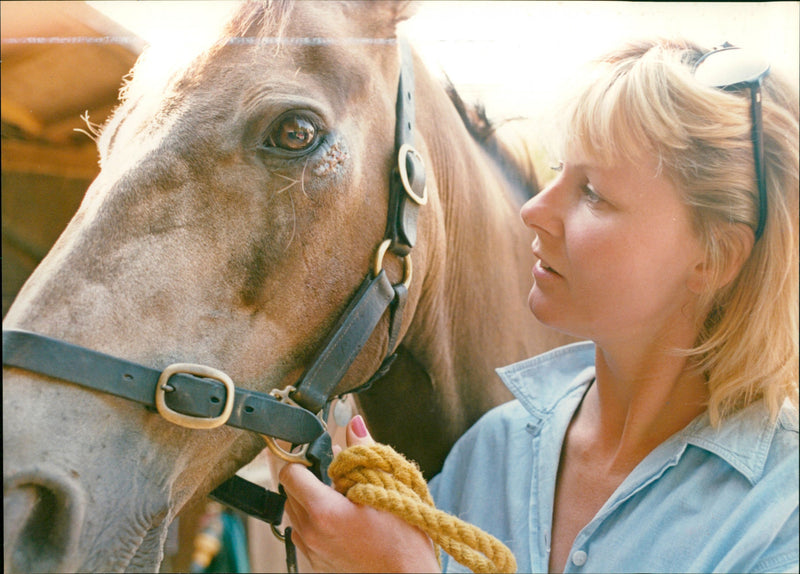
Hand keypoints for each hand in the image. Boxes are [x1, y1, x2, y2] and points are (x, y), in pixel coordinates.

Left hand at [279, 415, 439, 572]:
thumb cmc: (402, 540)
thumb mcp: (388, 486)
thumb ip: (363, 452)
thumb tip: (353, 424)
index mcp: (323, 510)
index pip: (290, 474)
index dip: (302, 461)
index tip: (317, 459)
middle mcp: (310, 533)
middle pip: (290, 493)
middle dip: (309, 481)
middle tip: (336, 480)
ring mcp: (311, 552)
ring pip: (296, 515)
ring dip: (311, 503)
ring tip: (342, 501)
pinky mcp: (316, 565)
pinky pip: (304, 536)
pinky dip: (316, 524)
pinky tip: (342, 522)